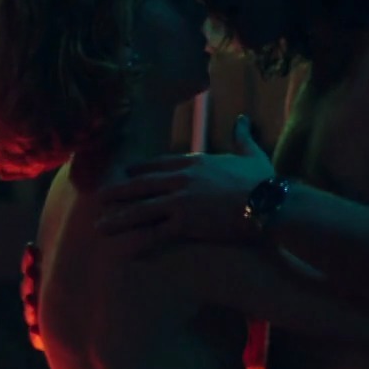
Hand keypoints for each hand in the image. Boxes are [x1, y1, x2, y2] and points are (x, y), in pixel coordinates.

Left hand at [94, 115, 274, 245]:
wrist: (268, 201)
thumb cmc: (263, 180)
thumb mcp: (251, 153)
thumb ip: (241, 136)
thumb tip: (242, 119)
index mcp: (195, 161)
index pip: (160, 164)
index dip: (141, 169)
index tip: (126, 173)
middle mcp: (182, 178)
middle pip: (142, 185)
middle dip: (119, 192)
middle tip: (100, 198)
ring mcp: (180, 200)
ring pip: (141, 209)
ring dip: (118, 218)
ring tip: (100, 226)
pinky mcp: (185, 222)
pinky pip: (155, 233)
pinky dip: (137, 241)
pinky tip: (122, 249)